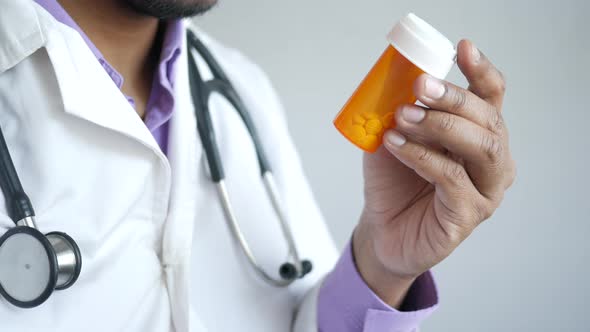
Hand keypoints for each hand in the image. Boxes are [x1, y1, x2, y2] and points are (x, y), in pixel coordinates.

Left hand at [353, 40, 515, 306]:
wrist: (382, 231)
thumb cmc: (394, 182)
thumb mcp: (394, 136)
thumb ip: (401, 110)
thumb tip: (395, 76)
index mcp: (478, 135)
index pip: (490, 98)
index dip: (481, 72)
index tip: (462, 49)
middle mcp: (492, 161)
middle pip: (489, 120)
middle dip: (454, 98)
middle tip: (420, 85)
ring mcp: (486, 190)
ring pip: (481, 148)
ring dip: (440, 125)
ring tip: (404, 115)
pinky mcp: (468, 215)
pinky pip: (452, 178)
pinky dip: (421, 156)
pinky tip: (396, 144)